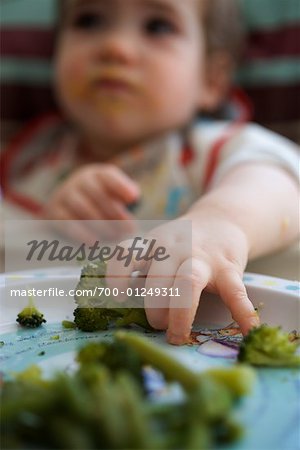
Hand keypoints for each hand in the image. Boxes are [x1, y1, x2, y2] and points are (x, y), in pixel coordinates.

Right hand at [42, 163, 139, 242]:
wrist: (65, 208)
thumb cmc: (98, 204)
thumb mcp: (111, 195)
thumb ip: (124, 194)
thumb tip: (133, 196)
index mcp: (96, 175)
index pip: (108, 176)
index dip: (121, 186)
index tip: (134, 198)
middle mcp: (79, 181)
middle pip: (97, 193)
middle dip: (115, 212)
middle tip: (129, 228)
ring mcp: (64, 195)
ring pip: (82, 207)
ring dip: (101, 224)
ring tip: (115, 236)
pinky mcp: (53, 211)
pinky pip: (66, 221)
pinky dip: (80, 232)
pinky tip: (93, 242)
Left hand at [106, 211, 259, 344]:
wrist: (222, 220)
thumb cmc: (182, 244)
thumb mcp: (158, 246)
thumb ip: (143, 270)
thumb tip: (123, 305)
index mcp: (153, 243)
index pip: (127, 253)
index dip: (118, 275)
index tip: (118, 296)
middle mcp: (175, 247)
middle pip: (158, 275)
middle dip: (154, 305)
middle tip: (156, 324)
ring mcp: (203, 257)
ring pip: (188, 282)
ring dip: (180, 312)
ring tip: (176, 335)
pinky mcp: (229, 268)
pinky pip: (235, 292)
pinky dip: (242, 313)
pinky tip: (248, 330)